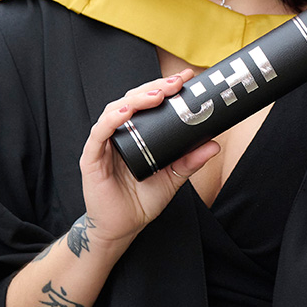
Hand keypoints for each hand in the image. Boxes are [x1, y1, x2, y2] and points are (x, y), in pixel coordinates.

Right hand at [78, 70, 219, 251]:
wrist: (121, 229)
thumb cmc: (143, 200)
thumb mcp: (173, 177)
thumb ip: (190, 160)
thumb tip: (215, 144)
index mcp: (138, 132)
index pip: (150, 101)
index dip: (165, 86)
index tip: (186, 77)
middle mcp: (121, 132)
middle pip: (134, 99)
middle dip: (155, 87)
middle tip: (175, 83)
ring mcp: (105, 143)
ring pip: (116, 109)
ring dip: (137, 98)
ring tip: (157, 95)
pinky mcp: (92, 158)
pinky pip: (99, 134)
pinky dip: (111, 120)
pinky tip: (125, 113)